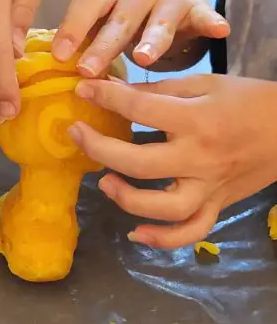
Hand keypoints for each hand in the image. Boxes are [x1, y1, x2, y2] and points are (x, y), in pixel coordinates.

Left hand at [52, 0, 228, 75]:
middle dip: (103, 45)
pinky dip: (211, 22)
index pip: (86, 5)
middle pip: (119, 19)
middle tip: (88, 70)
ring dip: (151, 39)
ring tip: (143, 59)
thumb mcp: (101, 23)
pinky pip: (205, 16)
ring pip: (159, 21)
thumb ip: (81, 41)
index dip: (72, 28)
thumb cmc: (125, 19)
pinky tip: (220, 31)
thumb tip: (46, 69)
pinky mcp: (196, 8)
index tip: (59, 56)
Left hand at [68, 75, 276, 248]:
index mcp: (197, 119)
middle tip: (76, 134)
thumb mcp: (205, 84)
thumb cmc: (247, 100)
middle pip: (140, 163)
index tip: (83, 90)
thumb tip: (114, 91)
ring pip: (164, 209)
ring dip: (127, 200)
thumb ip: (159, 90)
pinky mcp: (217, 205)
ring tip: (104, 182)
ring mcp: (209, 187)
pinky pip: (190, 232)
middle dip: (100, 149)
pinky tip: (135, 233)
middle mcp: (200, 158)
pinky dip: (162, 239)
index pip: (139, 109)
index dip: (105, 97)